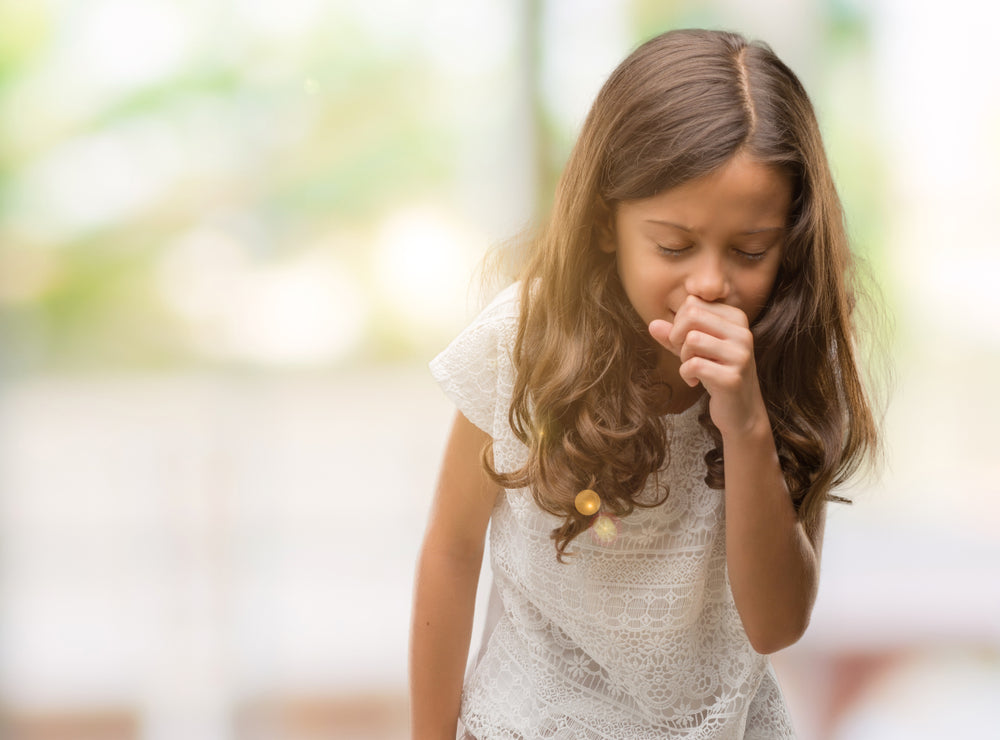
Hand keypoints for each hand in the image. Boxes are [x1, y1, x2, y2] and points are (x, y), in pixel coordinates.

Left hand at [649, 295, 768, 437]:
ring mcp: (740, 355)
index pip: (693, 303)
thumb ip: (674, 336)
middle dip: (678, 336)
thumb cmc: (716, 373)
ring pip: (692, 339)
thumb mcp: (694, 350)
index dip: (679, 323)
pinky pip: (693, 365)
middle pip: (692, 315)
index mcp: (736, 319)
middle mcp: (743, 333)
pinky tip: (695, 382)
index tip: (686, 342)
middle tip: (684, 354)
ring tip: (693, 367)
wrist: (740, 411)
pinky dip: (685, 374)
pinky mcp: (732, 378)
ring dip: (683, 357)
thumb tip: (652, 325)